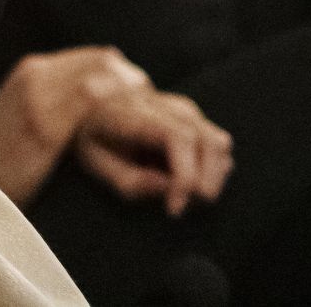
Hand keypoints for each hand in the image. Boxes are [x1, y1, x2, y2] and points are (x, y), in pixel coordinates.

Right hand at [0, 47, 149, 205]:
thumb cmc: (2, 161)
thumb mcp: (25, 118)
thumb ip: (55, 101)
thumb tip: (96, 99)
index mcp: (30, 70)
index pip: (95, 56)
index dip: (126, 74)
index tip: (143, 99)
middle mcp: (33, 75)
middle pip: (103, 61)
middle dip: (135, 82)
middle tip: (154, 110)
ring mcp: (36, 97)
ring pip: (102, 77)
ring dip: (131, 96)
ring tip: (150, 122)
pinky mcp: (42, 125)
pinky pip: (92, 103)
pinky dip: (117, 111)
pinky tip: (134, 133)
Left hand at [68, 85, 232, 218]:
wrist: (91, 107)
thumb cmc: (92, 140)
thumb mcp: (98, 166)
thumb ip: (133, 182)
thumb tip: (172, 191)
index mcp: (132, 112)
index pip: (177, 136)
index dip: (185, 175)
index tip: (175, 208)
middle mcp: (163, 104)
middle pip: (206, 139)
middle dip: (205, 182)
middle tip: (185, 207)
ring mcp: (181, 106)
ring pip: (218, 140)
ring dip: (213, 177)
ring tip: (189, 199)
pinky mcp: (192, 115)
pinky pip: (218, 143)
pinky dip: (215, 168)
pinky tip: (192, 183)